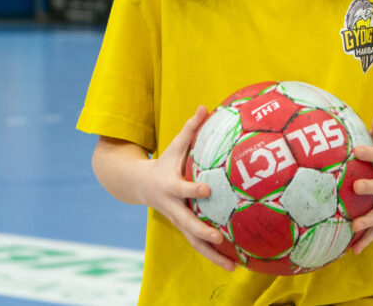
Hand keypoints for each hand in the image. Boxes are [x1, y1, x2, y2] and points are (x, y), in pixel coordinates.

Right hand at [137, 106, 234, 270]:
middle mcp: (172, 207)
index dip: (192, 190)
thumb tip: (205, 107)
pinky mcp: (183, 228)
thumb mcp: (174, 146)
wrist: (139, 185)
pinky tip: (233, 263)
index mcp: (170, 185)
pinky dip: (213, 256)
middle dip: (202, 231)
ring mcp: (177, 220)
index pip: (182, 189)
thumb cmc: (164, 162)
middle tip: (219, 238)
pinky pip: (198, 244)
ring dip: (211, 255)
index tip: (206, 190)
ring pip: (193, 241)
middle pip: (186, 223)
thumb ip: (190, 128)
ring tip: (232, 266)